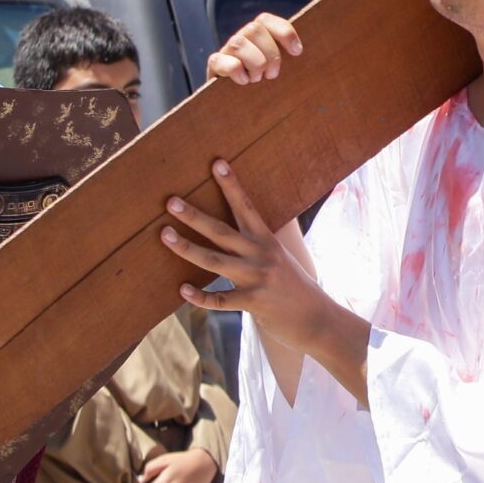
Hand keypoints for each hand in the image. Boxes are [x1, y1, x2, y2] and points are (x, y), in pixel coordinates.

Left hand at [169, 161, 335, 353]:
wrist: (318, 319)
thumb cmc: (294, 287)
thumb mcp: (281, 258)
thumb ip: (259, 245)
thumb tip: (237, 232)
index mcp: (267, 241)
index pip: (246, 207)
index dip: (231, 185)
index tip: (216, 163)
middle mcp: (262, 255)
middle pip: (222, 231)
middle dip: (194, 215)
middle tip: (170, 201)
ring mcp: (258, 278)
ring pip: (215, 261)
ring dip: (187, 248)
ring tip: (165, 235)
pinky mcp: (254, 302)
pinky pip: (221, 300)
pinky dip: (200, 297)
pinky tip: (182, 290)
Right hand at [206, 14, 302, 84]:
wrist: (237, 109)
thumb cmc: (266, 89)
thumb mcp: (279, 71)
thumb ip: (290, 61)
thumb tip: (303, 53)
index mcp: (257, 36)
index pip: (266, 20)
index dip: (284, 32)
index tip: (297, 52)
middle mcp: (241, 38)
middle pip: (254, 29)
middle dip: (270, 53)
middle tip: (273, 74)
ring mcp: (226, 51)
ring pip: (238, 43)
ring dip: (254, 63)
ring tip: (258, 79)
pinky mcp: (214, 65)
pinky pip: (220, 60)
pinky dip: (236, 71)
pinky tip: (244, 82)